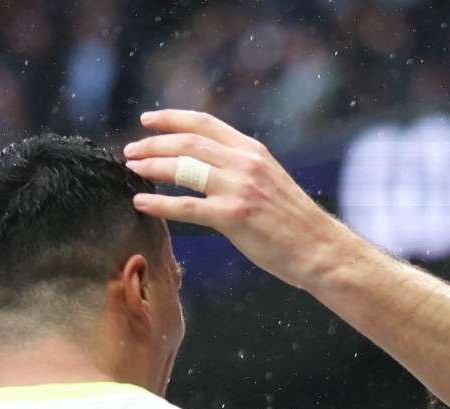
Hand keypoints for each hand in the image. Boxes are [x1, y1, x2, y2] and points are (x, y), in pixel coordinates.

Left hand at [123, 110, 352, 289]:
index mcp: (253, 150)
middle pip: (187, 143)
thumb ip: (241, 167)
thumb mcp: (270, 179)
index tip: (147, 121)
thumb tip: (208, 165)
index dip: (171, 119)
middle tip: (129, 151)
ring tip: (131, 170)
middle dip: (153, 144)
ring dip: (151, 167)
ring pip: (183, 169)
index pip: (204, 123)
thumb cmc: (294, 222)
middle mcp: (245, 163)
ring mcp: (239, 188)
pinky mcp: (234, 216)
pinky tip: (141, 204)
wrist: (320, 248)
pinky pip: (186, 206)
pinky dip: (159, 204)